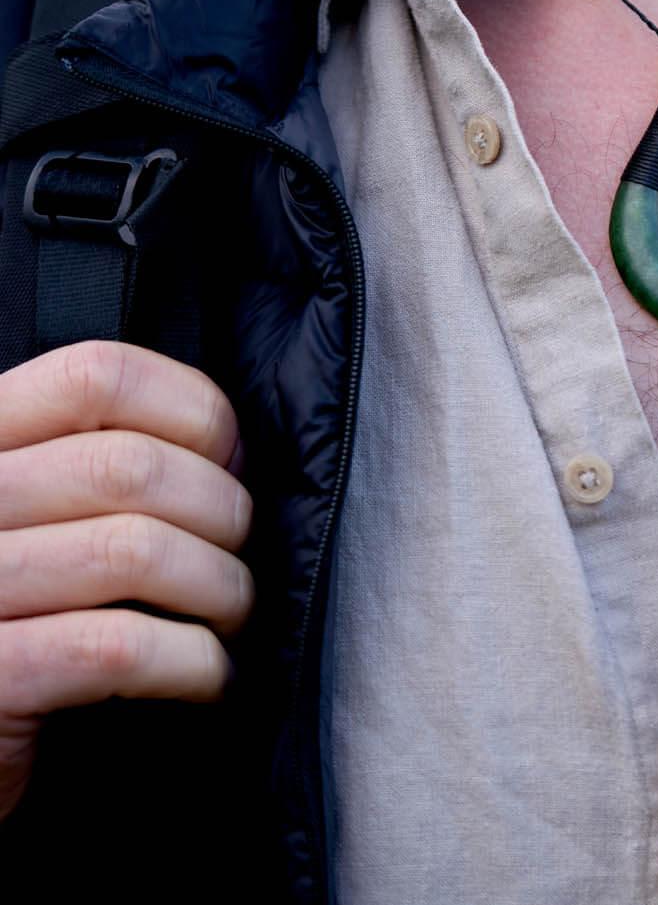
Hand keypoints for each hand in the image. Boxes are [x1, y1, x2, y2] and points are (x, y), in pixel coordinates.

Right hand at [0, 342, 252, 821]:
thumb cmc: (25, 620)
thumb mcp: (42, 514)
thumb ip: (102, 463)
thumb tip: (233, 447)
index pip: (97, 374)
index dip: (197, 414)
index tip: (231, 467)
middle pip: (128, 467)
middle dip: (223, 515)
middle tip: (238, 560)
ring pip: (133, 553)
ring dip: (219, 589)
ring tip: (229, 617)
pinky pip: (117, 648)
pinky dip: (192, 662)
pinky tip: (208, 677)